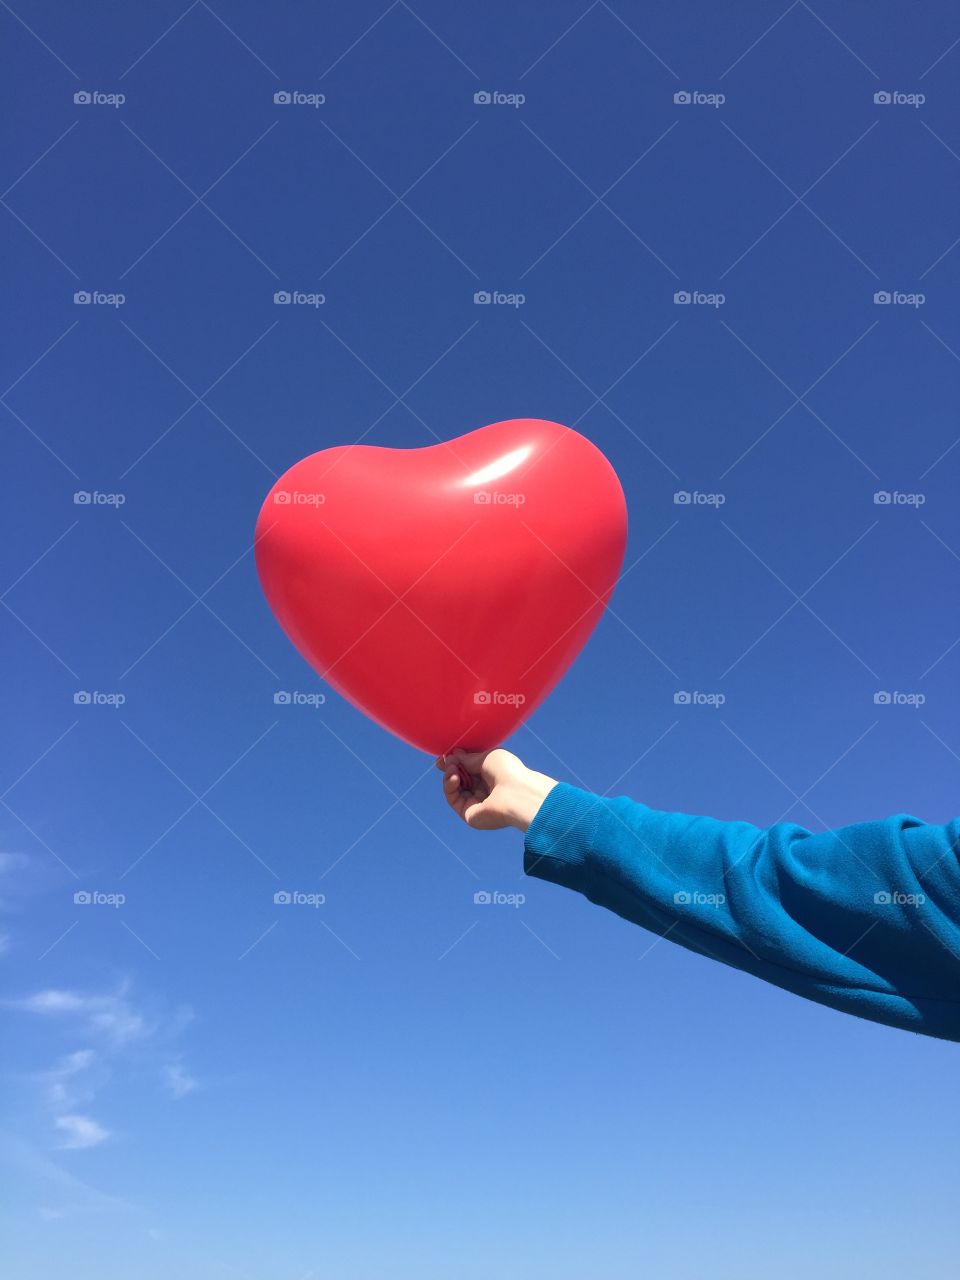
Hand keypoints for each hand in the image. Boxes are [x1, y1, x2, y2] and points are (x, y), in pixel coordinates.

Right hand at [436, 748, 556, 831]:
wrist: (516, 794)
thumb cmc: (508, 771)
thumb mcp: (486, 756)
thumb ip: (468, 758)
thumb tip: (452, 755)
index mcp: (493, 775)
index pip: (470, 768)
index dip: (457, 761)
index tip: (446, 755)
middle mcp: (485, 790)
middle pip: (461, 778)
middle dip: (451, 768)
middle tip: (444, 760)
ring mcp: (477, 803)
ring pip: (454, 789)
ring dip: (450, 776)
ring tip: (452, 768)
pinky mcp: (469, 814)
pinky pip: (453, 800)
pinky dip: (449, 787)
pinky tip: (453, 777)